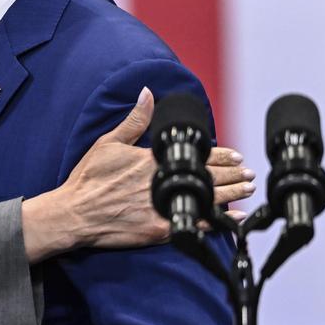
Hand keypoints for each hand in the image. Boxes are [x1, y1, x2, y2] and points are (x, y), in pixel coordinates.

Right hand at [20, 88, 254, 261]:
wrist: (74, 213)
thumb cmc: (88, 179)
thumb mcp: (108, 143)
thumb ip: (134, 121)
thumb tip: (148, 94)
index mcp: (151, 161)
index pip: (195, 155)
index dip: (220, 155)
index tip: (236, 155)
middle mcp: (160, 183)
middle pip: (207, 178)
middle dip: (233, 175)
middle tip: (249, 174)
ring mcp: (161, 208)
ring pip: (206, 200)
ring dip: (231, 195)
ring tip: (247, 191)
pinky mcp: (158, 230)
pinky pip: (195, 225)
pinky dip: (217, 223)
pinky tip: (232, 221)